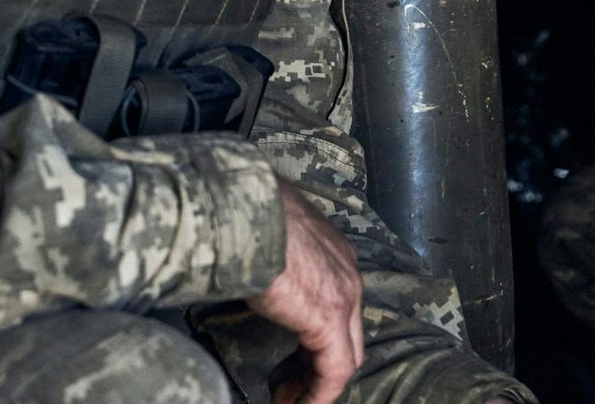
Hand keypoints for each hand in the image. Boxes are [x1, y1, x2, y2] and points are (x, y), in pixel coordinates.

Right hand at [255, 178, 364, 403]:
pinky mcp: (329, 320)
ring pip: (345, 355)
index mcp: (334, 251)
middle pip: (347, 334)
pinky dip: (319, 393)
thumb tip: (248, 262)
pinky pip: (335, 370)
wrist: (247, 210)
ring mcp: (344, 296)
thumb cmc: (247, 213)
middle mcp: (347, 272)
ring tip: (289, 400)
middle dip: (318, 364)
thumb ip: (271, 255)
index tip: (291, 357)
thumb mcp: (268, 234)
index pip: (338, 305)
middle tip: (289, 386)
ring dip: (316, 383)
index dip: (316, 336)